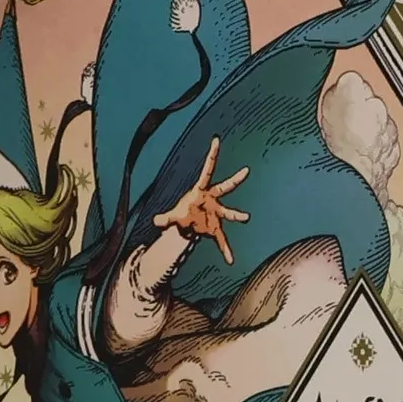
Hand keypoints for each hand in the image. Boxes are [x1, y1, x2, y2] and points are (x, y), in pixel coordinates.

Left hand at [153, 138, 248, 264]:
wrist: (186, 226)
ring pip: (229, 212)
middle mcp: (212, 200)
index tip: (216, 141)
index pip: (207, 171)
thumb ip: (165, 219)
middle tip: (246, 171)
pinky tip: (229, 260)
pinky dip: (225, 250)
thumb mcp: (171, 217)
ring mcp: (216, 213)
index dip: (212, 156)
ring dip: (237, 215)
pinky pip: (221, 241)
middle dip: (235, 180)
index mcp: (201, 192)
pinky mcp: (216, 228)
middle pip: (225, 187)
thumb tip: (156, 221)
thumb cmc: (181, 215)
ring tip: (246, 217)